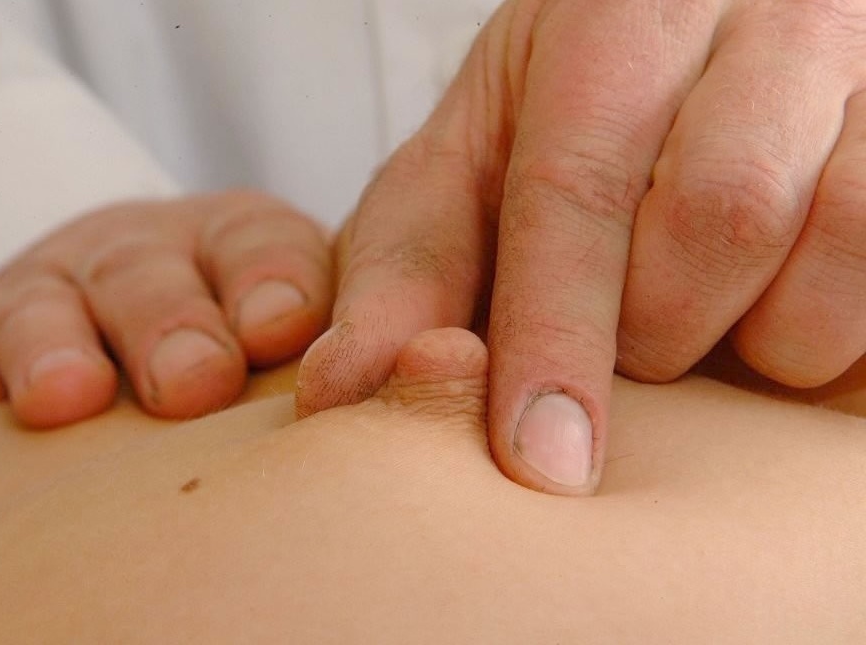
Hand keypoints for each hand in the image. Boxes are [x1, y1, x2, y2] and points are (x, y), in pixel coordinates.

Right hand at [0, 192, 330, 427]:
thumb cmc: (236, 342)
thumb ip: (325, 347)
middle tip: (192, 380)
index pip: (259, 247)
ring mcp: (50, 293)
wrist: (137, 323)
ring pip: (45, 311)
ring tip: (65, 396)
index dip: (270, 282)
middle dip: (170, 328)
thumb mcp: (287, 330)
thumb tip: (380, 381)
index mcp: (234, 247)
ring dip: (54, 350)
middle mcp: (140, 259)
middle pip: (150, 281)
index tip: (284, 328)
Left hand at [296, 0, 865, 493]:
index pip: (577, 187)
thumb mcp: (463, 177)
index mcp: (610, 17)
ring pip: (836, 240)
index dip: (555, 337)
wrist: (678, 43)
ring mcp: (857, 64)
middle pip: (716, 218)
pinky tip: (778, 303)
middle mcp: (753, 15)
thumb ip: (404, 273)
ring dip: (760, 331)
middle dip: (657, 329)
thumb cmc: (561, 127)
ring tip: (708, 312)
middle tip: (631, 335)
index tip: (542, 461)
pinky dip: (833, 324)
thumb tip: (338, 391)